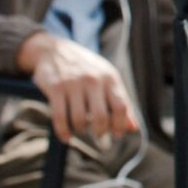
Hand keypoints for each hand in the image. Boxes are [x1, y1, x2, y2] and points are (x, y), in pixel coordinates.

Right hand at [15, 31, 139, 142]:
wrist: (56, 51)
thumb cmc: (88, 70)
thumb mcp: (108, 80)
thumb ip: (121, 102)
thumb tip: (133, 128)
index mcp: (111, 78)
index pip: (121, 107)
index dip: (121, 125)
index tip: (117, 135)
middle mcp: (93, 80)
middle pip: (101, 116)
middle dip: (101, 132)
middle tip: (99, 137)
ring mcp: (73, 83)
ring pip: (80, 119)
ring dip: (81, 131)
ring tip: (81, 131)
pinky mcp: (55, 88)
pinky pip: (59, 117)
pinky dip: (63, 132)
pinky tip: (67, 137)